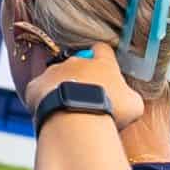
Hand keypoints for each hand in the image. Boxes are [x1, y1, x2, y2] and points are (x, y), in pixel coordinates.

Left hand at [23, 42, 145, 128]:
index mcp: (102, 63)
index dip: (102, 56)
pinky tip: (49, 112)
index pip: (102, 49)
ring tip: (66, 109)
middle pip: (77, 63)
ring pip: (56, 77)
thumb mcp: (134, 105)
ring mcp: (54, 72)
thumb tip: (128, 100)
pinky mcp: (36, 85)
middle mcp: (76, 62)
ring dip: (61, 88)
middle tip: (85, 98)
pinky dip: (42, 99)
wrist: (78, 120)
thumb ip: (130, 96)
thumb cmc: (109, 110)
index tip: (103, 67)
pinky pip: (38, 90)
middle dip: (80, 77)